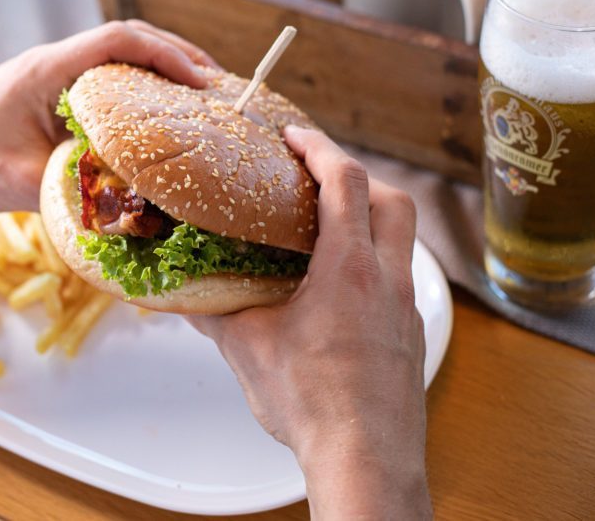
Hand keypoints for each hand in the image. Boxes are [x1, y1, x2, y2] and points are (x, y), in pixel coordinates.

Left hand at [0, 20, 218, 211]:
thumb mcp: (15, 181)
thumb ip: (72, 189)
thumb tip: (133, 208)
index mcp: (45, 70)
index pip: (117, 40)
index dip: (166, 55)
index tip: (202, 83)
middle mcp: (54, 64)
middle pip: (129, 41)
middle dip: (178, 58)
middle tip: (220, 89)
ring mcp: (55, 77)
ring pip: (120, 59)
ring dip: (162, 72)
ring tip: (202, 100)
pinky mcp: (55, 95)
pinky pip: (107, 83)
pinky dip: (140, 93)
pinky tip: (161, 119)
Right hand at [188, 127, 430, 519]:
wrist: (366, 458)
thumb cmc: (311, 403)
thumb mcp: (249, 350)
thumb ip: (215, 316)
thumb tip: (184, 300)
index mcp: (349, 269)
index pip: (346, 181)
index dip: (320, 147)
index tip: (295, 135)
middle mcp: (388, 278)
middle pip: (393, 198)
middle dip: (358, 174)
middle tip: (319, 174)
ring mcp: (406, 307)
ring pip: (402, 238)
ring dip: (371, 217)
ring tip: (329, 227)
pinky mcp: (411, 333)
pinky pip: (400, 276)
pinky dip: (375, 260)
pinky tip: (342, 286)